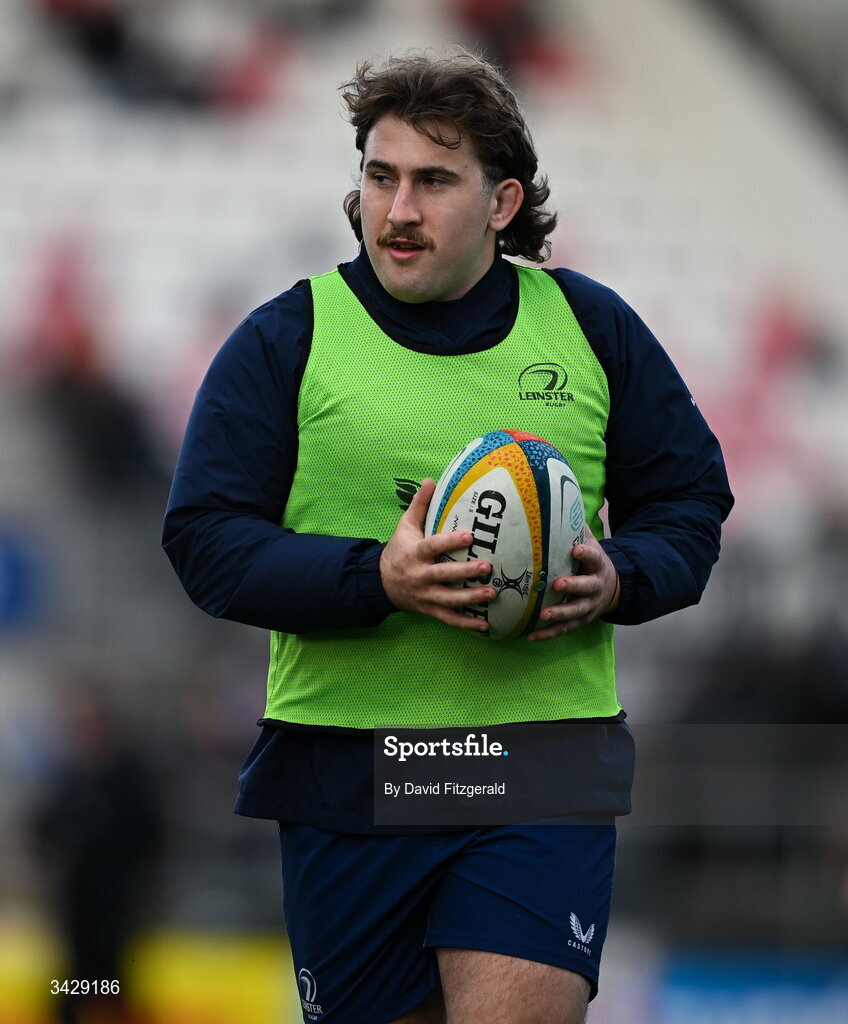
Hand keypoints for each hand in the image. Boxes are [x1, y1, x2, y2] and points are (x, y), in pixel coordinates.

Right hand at [380, 479, 494, 631]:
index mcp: (414, 553)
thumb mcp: (405, 526)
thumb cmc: (398, 550)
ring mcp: (424, 596)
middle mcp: (419, 576)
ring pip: (449, 600)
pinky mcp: (429, 610)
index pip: (433, 546)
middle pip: (443, 575)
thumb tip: (431, 480)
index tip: (469, 536)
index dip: (450, 542)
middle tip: (487, 567)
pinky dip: (466, 624)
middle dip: (465, 573)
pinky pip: (449, 619)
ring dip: (471, 599)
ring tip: (492, 594)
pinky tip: (485, 625)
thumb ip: (419, 505)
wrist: (380, 582)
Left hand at [527, 525, 620, 641]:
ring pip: (575, 612)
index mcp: (597, 564)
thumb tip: (557, 500)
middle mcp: (595, 586)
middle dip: (573, 586)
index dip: (586, 553)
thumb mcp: (589, 542)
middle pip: (586, 587)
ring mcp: (588, 606)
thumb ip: (574, 527)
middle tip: (557, 584)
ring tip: (543, 614)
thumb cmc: (591, 561)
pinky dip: (547, 633)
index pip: (594, 557)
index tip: (576, 549)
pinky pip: (563, 630)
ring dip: (559, 614)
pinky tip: (530, 636)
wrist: (611, 588)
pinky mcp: (580, 621)